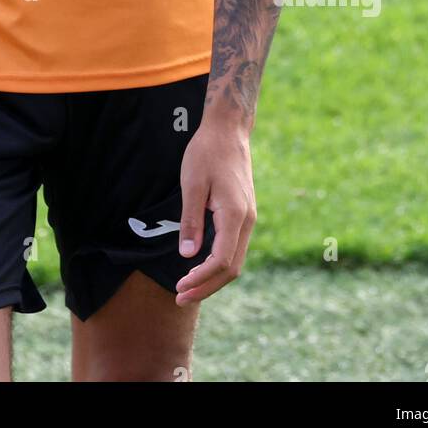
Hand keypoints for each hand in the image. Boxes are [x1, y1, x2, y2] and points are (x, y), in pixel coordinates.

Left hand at [175, 115, 255, 303]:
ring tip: (188, 287)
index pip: (221, 260)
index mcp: (235, 214)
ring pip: (235, 260)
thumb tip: (188, 255)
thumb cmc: (207, 152)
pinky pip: (234, 247)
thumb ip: (191, 220)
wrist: (228, 130)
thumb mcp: (192, 183)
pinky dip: (218, 263)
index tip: (180, 287)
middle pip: (231, 268)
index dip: (200, 278)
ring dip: (213, 278)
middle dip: (206, 286)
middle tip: (180, 297)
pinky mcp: (244, 214)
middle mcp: (247, 221)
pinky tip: (200, 266)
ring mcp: (248, 218)